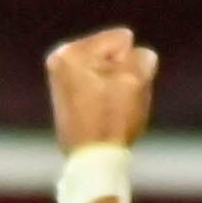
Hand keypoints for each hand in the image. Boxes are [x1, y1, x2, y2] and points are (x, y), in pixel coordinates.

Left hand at [45, 27, 159, 152]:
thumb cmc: (112, 120)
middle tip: (116, 101)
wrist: (93, 162)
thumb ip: (142, 56)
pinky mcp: (66, 101)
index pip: (122, 40)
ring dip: (117, 87)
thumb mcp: (136, 79)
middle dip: (122, 74)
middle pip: (112, 55)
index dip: (130, 64)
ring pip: (108, 73)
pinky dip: (107, 98)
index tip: (119, 89)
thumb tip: (140, 56)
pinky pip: (99, 88)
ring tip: (111, 111)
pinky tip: (105, 117)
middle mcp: (59, 62)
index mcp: (71, 52)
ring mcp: (60, 82)